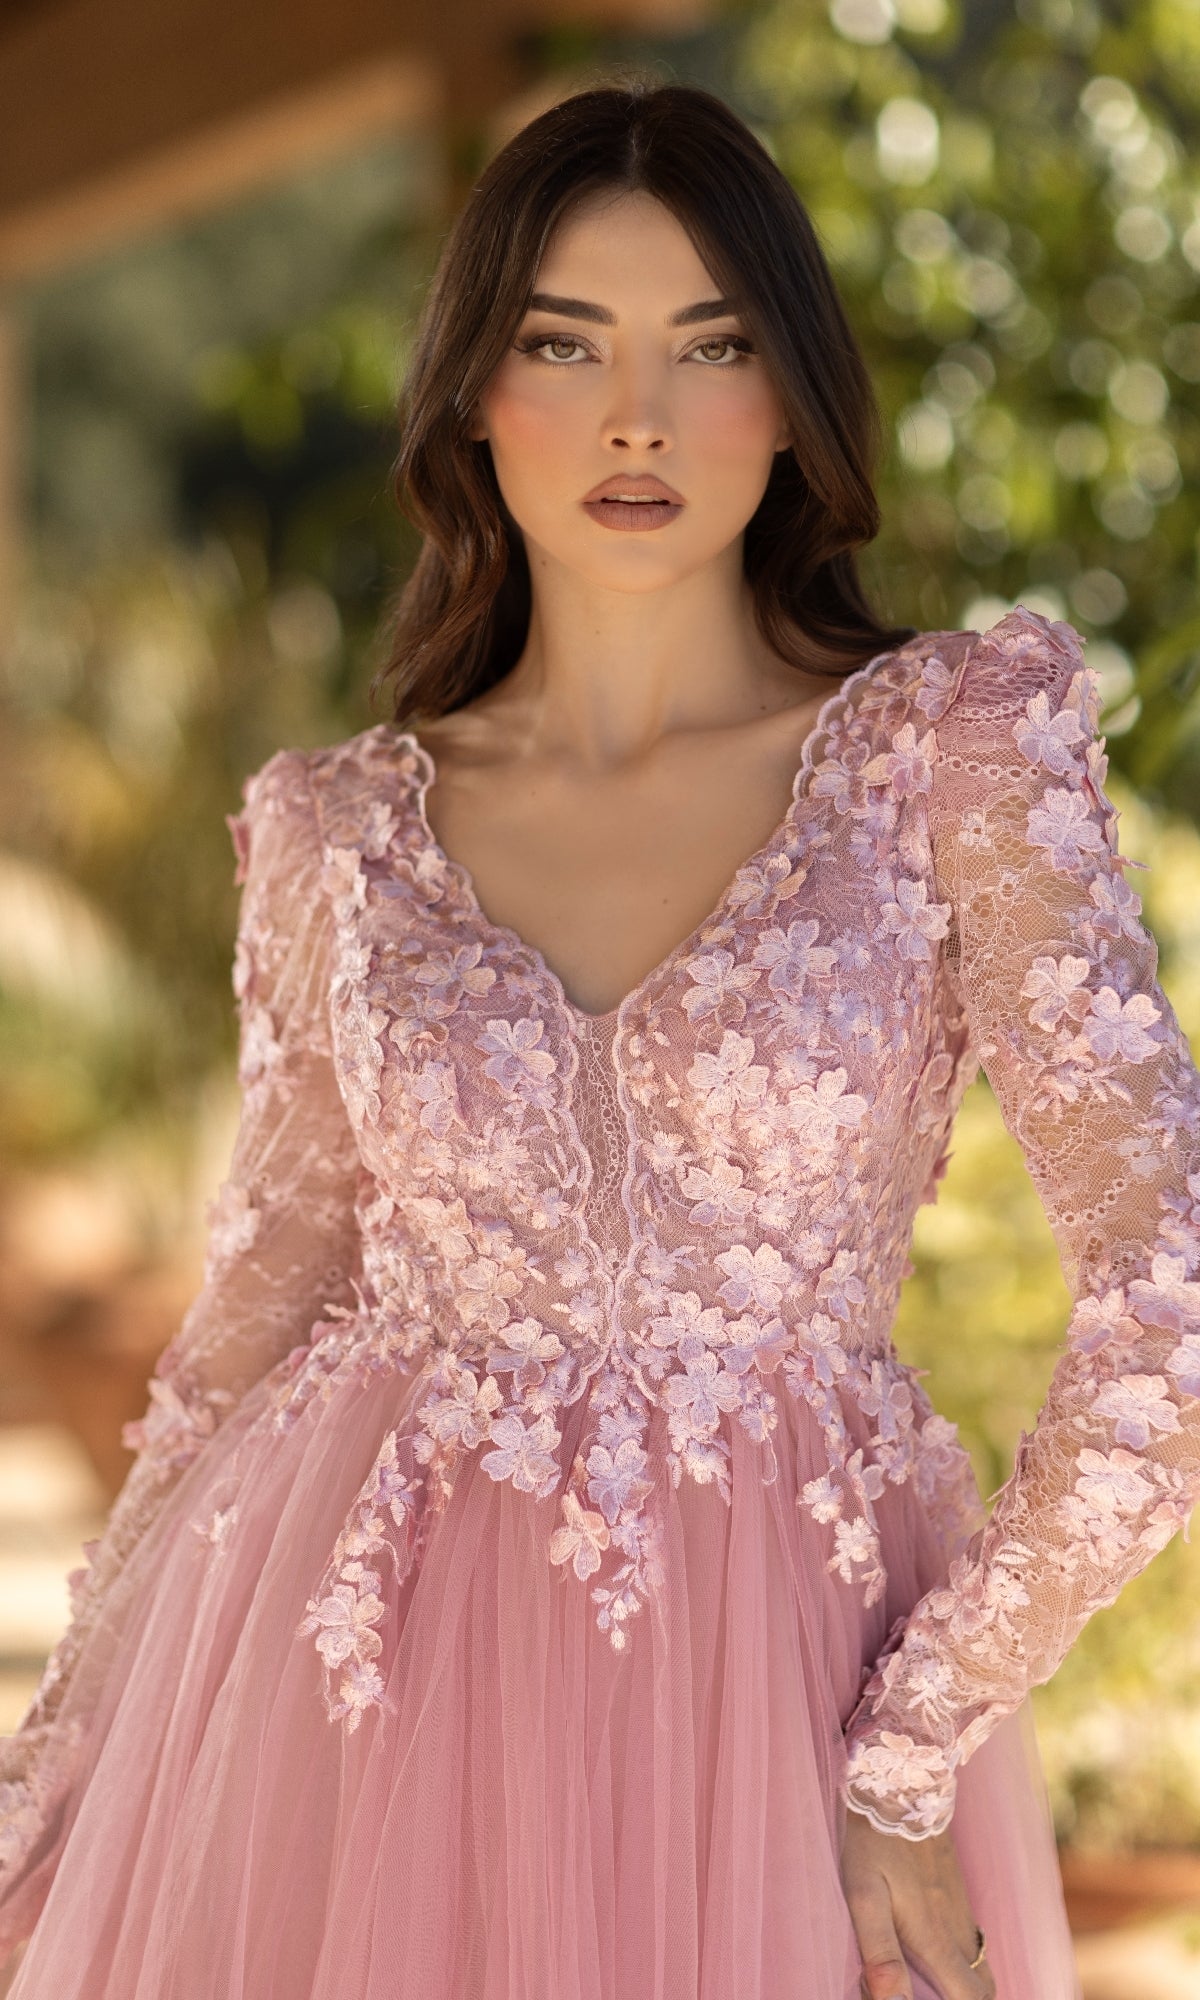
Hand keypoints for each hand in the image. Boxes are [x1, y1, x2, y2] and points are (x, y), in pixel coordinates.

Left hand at [840, 1804, 996, 1999]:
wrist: (899, 1785)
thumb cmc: (875, 1843)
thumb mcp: (864, 1896)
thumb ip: (879, 1951)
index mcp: (937, 1941)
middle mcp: (957, 1930)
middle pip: (985, 1990)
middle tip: (933, 1994)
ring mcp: (960, 1909)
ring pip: (981, 1965)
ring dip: (967, 1984)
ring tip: (932, 1984)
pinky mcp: (955, 1891)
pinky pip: (972, 1940)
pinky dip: (963, 1960)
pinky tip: (930, 1949)